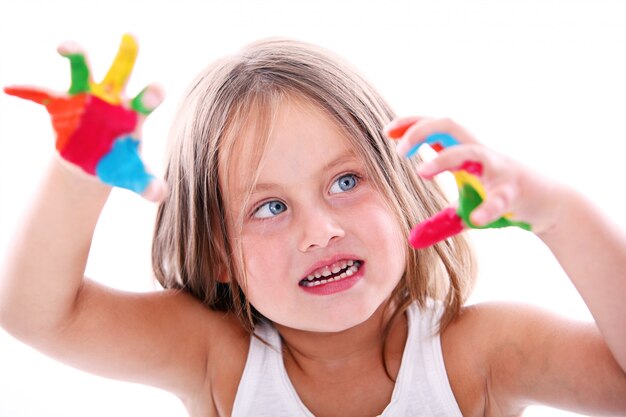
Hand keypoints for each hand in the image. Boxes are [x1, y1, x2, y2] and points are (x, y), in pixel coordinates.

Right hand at [3, 34, 165, 201]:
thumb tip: (158, 194)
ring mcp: (86, 98)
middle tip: (133, 38)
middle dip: (127, 55)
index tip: (154, 91)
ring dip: (75, 54)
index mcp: (134, 114)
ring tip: (64, 47)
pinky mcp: (62, 104)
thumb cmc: (118, 163)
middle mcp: (113, 99)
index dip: (151, 93)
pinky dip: (26, 91)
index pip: (147, 98)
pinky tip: (10, 88)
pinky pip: (41, 94)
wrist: (93, 162)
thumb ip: (148, 184)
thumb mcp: (132, 176)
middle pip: (121, 71)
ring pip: (82, 69)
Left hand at [385, 117, 547, 248]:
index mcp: (463, 153)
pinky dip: (488, 206)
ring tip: (421, 172)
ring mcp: (497, 167)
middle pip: (448, 124)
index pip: (435, 127)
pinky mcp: (515, 189)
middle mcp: (478, 153)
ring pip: (470, 151)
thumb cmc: (501, 200)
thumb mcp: (463, 211)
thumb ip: (438, 223)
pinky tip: (475, 219)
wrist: (548, 204)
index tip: (387, 131)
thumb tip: (411, 241)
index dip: (411, 124)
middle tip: (398, 151)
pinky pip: (501, 195)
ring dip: (444, 158)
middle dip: (421, 131)